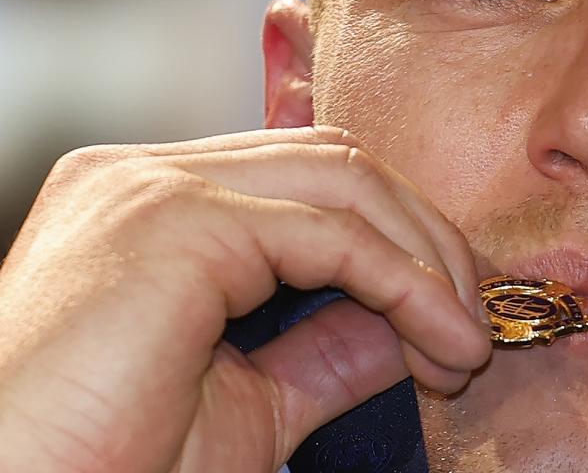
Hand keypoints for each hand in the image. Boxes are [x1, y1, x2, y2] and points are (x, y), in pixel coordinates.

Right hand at [0, 126, 491, 472]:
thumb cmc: (101, 468)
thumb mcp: (248, 403)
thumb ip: (325, 348)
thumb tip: (411, 319)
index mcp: (154, 204)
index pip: (309, 175)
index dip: (397, 236)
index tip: (449, 321)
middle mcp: (146, 175)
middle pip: (338, 162)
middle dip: (425, 239)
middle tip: (470, 327)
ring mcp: (153, 187)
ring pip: (346, 180)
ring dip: (426, 260)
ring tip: (463, 343)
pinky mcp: (173, 220)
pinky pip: (334, 234)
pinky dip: (406, 284)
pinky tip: (440, 340)